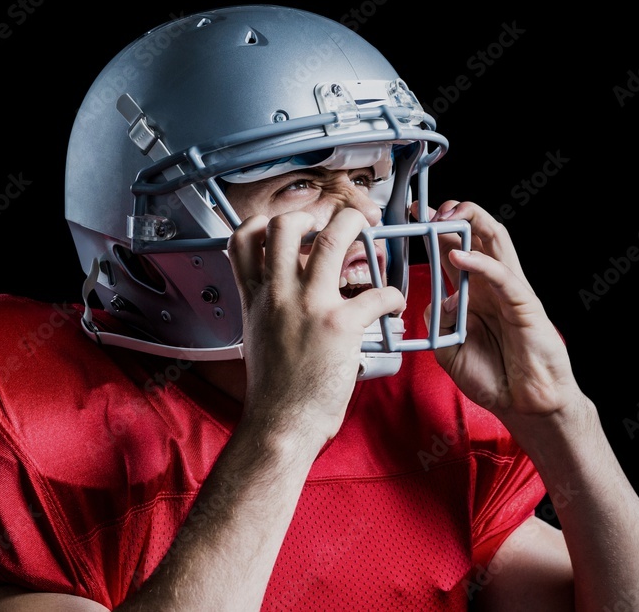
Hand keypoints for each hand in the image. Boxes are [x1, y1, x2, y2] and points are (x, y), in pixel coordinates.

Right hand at [228, 208, 405, 441]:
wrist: (281, 425)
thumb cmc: (274, 390)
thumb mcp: (257, 334)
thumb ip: (267, 305)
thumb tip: (283, 290)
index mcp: (256, 297)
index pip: (244, 238)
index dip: (264, 221)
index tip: (290, 225)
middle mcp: (279, 294)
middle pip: (285, 225)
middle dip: (314, 212)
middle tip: (334, 221)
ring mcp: (309, 306)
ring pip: (333, 240)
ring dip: (354, 226)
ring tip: (368, 230)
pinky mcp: (341, 326)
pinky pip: (377, 293)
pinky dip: (393, 295)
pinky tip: (394, 305)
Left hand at [412, 200, 582, 428]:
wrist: (524, 405)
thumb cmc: (493, 378)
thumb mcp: (449, 349)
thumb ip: (439, 322)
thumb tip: (437, 301)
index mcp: (473, 291)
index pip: (453, 248)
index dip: (435, 228)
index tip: (413, 215)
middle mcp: (491, 284)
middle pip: (476, 234)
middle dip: (452, 214)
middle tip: (427, 210)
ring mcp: (510, 290)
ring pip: (496, 240)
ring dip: (471, 222)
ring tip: (446, 216)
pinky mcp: (525, 304)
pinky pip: (502, 275)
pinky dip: (480, 262)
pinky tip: (458, 255)